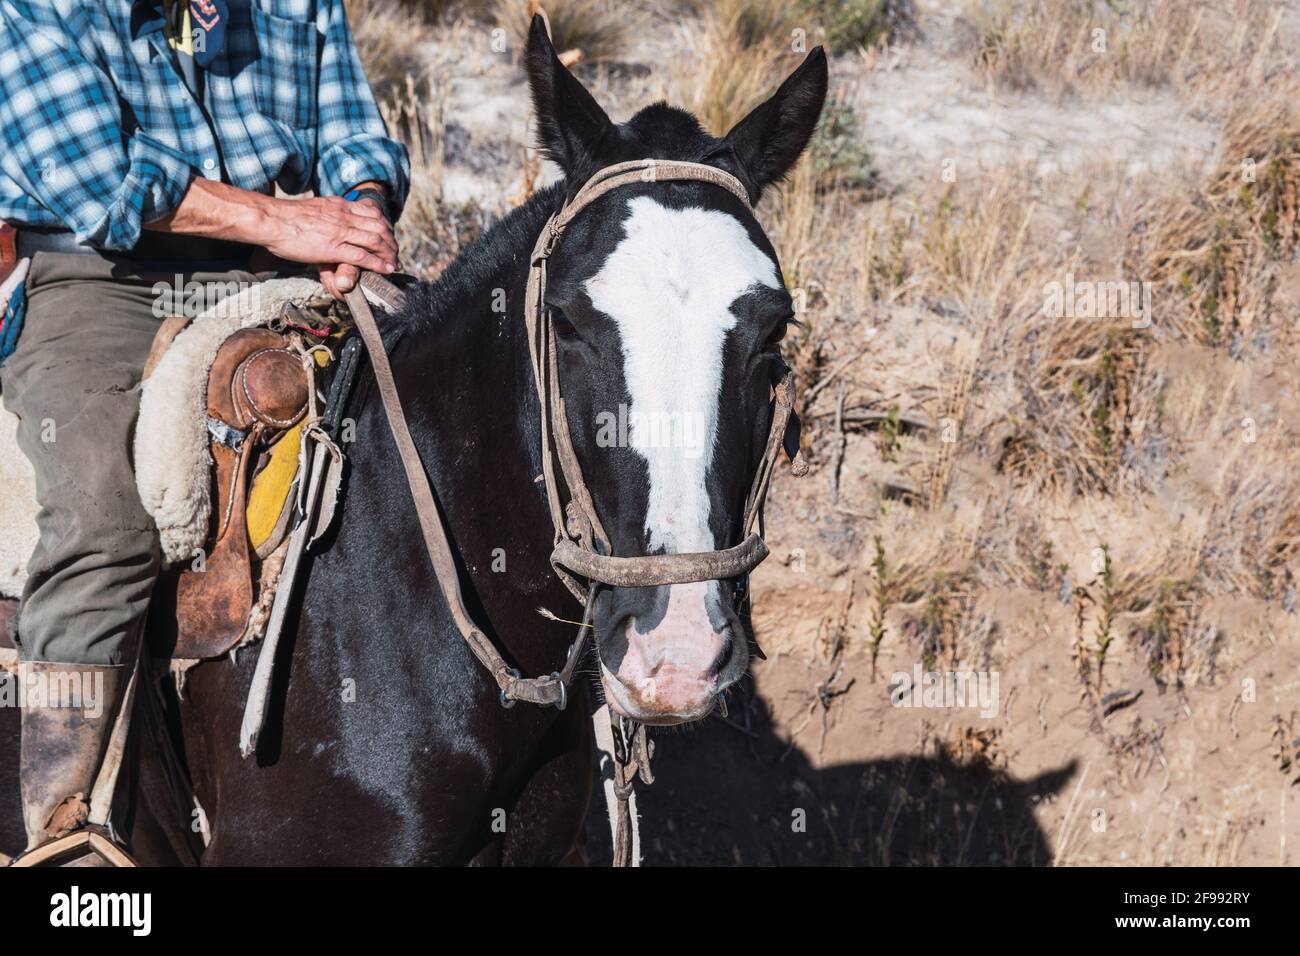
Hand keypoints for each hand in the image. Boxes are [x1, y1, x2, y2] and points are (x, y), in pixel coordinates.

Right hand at [256, 195, 397, 276]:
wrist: (272, 220)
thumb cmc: (285, 217)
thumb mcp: (314, 208)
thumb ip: (327, 214)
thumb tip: (330, 220)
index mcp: (339, 205)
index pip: (371, 211)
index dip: (384, 224)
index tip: (388, 234)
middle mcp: (344, 216)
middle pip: (379, 226)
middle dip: (391, 240)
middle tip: (395, 251)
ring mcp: (341, 232)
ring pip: (376, 240)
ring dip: (389, 253)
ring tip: (394, 263)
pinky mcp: (334, 248)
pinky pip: (363, 256)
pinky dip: (378, 264)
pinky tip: (386, 269)